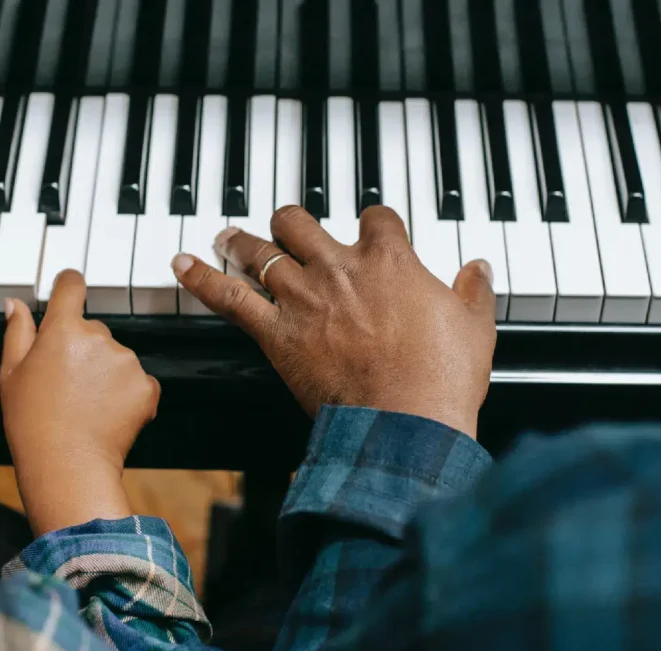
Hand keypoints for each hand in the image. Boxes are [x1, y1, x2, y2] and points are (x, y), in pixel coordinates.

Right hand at [0, 270, 160, 534]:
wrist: (67, 465)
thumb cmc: (32, 423)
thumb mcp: (11, 374)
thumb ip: (18, 332)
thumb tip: (18, 304)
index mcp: (62, 330)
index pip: (71, 285)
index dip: (69, 286)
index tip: (68, 290)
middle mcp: (99, 337)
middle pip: (93, 328)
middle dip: (82, 347)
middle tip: (64, 383)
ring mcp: (127, 361)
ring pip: (116, 356)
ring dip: (105, 371)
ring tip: (84, 403)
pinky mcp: (147, 386)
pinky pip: (137, 381)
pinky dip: (126, 393)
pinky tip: (106, 413)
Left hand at [171, 206, 496, 437]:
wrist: (406, 422)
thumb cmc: (442, 380)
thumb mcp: (475, 328)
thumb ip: (473, 292)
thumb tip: (479, 269)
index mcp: (390, 261)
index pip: (375, 218)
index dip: (372, 222)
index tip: (371, 229)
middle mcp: (340, 268)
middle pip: (302, 222)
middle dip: (290, 222)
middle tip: (283, 227)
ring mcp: (304, 298)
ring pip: (261, 251)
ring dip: (241, 241)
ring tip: (227, 235)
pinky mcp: (277, 333)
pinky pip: (229, 297)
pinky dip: (202, 279)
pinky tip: (182, 263)